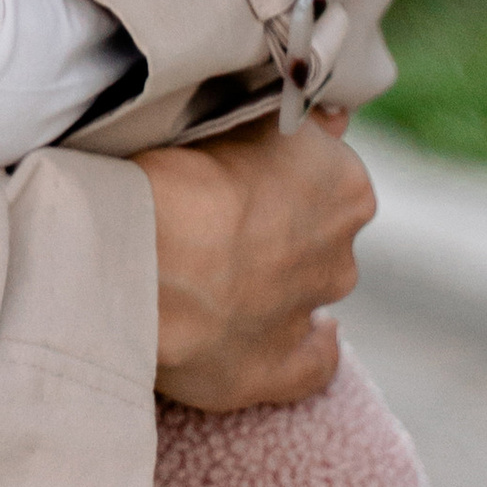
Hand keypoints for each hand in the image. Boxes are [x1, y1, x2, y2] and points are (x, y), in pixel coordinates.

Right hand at [144, 115, 371, 409]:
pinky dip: (307, 349)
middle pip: (317, 232)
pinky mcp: (275, 372)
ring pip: (306, 290)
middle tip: (219, 212)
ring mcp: (307, 316)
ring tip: (217, 266)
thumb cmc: (181, 169)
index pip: (324, 164)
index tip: (243, 161)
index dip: (282, 164)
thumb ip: (290, 119)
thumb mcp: (237, 114)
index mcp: (344, 186)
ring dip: (277, 278)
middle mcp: (340, 254)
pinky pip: (310, 365)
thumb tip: (330, 116)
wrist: (142, 256)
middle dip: (282, 224)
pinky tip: (293, 333)